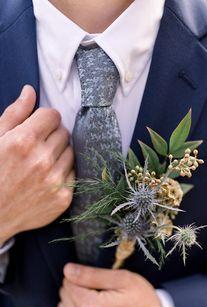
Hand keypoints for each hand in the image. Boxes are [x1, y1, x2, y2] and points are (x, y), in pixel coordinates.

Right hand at [0, 85, 74, 242]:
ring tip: (42, 162)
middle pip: (64, 132)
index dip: (45, 119)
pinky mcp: (63, 197)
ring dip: (59, 153)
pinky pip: (74, 173)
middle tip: (38, 146)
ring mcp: (55, 180)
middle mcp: (42, 160)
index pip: (53, 115)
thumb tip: (30, 91)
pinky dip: (64, 172)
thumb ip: (14, 114)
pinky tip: (47, 177)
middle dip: (52, 135)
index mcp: (23, 141)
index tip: (39, 126)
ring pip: (71, 152)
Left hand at [58, 263, 164, 306]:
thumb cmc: (141, 298)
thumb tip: (67, 270)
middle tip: (100, 292)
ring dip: (75, 304)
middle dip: (77, 289)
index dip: (81, 277)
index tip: (97, 280)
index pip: (68, 283)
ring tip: (97, 304)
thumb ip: (91, 274)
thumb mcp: (122, 279)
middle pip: (65, 297)